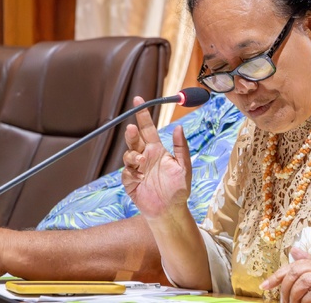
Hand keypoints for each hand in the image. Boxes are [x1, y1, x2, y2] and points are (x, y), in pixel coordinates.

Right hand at [121, 96, 192, 219]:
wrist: (171, 210)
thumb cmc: (179, 189)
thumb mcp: (184, 166)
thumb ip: (181, 147)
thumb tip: (179, 127)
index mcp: (157, 150)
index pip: (148, 129)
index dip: (143, 115)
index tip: (138, 100)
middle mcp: (145, 157)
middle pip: (134, 139)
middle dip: (131, 133)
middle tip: (131, 129)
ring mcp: (137, 169)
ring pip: (128, 155)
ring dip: (132, 155)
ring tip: (141, 161)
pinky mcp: (130, 182)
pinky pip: (126, 173)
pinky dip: (131, 173)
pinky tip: (139, 178)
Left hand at [260, 247, 310, 302]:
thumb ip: (310, 263)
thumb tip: (292, 251)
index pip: (293, 265)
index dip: (276, 275)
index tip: (264, 286)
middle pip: (295, 271)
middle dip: (283, 288)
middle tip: (282, 301)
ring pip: (303, 281)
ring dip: (293, 296)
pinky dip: (306, 300)